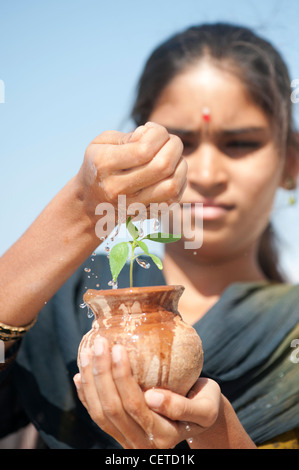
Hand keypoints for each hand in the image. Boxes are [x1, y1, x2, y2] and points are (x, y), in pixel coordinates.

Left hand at [73, 337, 221, 448]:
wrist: (200, 417)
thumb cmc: (205, 404)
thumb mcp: (205, 407)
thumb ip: (181, 406)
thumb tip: (151, 397)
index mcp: (163, 436)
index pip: (135, 406)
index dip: (122, 377)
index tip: (117, 348)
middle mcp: (141, 444)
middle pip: (113, 409)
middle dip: (102, 373)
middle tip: (100, 342)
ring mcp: (128, 440)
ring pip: (100, 413)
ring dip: (91, 381)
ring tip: (87, 352)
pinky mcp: (120, 433)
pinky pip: (97, 416)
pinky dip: (86, 395)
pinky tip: (80, 375)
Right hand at [75, 122, 186, 226]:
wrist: (89, 203)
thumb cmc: (99, 165)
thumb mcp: (101, 143)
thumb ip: (127, 136)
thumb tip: (150, 135)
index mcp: (104, 164)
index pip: (144, 149)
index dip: (158, 134)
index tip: (153, 130)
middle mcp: (117, 188)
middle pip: (162, 166)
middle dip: (174, 146)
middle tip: (170, 141)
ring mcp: (132, 205)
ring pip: (172, 185)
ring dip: (181, 165)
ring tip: (173, 156)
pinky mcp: (146, 214)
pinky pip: (174, 198)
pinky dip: (180, 181)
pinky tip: (173, 172)